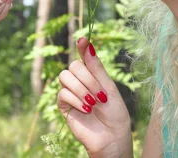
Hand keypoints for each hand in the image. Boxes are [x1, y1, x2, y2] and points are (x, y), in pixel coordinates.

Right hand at [57, 37, 132, 157]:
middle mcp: (80, 81)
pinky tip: (86, 109)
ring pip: (65, 77)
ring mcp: (71, 93)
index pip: (83, 56)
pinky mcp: (64, 106)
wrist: (112, 137)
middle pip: (73, 66)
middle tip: (100, 95)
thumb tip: (88, 44)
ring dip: (81, 90)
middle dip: (88, 79)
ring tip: (93, 104)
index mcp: (93, 75)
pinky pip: (62, 94)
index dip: (82, 47)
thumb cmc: (115, 114)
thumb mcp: (109, 87)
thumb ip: (97, 67)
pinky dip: (75, 100)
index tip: (82, 39)